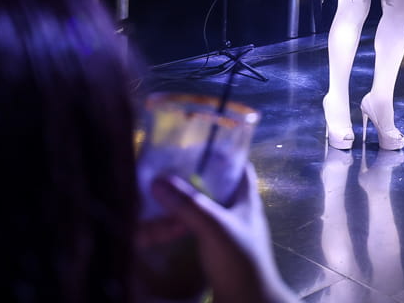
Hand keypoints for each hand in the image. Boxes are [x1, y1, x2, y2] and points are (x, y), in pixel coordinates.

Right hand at [136, 164, 292, 302]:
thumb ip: (188, 203)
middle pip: (217, 186)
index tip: (195, 142)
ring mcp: (227, 233)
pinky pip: (195, 232)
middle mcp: (239, 212)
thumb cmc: (239, 260)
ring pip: (204, 210)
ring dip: (184, 204)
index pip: (239, 165)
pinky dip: (180, 227)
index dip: (222, 151)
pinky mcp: (215, 253)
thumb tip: (157, 178)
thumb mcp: (214, 226)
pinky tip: (161, 227)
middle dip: (193, 177)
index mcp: (247, 198)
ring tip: (156, 195)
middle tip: (164, 169)